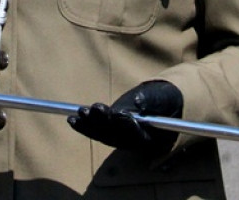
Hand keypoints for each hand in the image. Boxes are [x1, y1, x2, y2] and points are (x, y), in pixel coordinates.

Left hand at [68, 80, 182, 155]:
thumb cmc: (165, 99)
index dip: (128, 126)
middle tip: (95, 109)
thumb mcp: (164, 97)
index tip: (119, 113)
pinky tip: (72, 119)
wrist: (162, 103)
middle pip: (118, 138)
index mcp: (153, 138)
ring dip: (91, 125)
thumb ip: (153, 100)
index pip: (139, 136)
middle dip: (104, 124)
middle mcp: (135, 142)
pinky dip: (85, 127)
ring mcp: (122, 139)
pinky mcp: (111, 133)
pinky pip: (97, 133)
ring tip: (81, 112)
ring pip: (104, 136)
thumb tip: (138, 100)